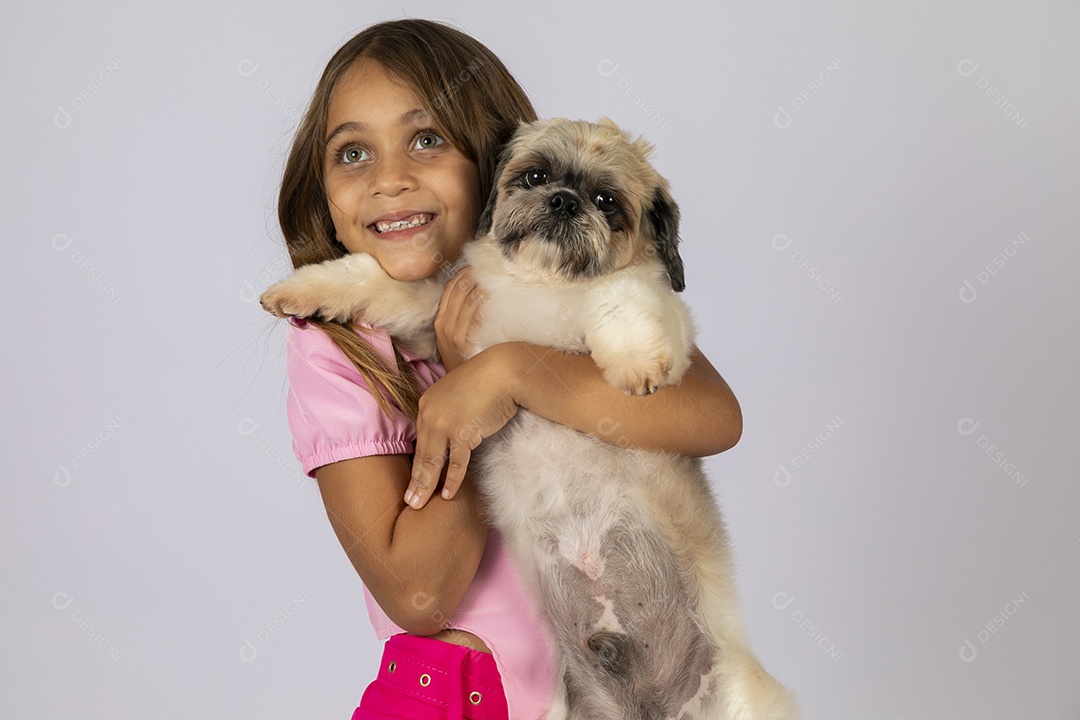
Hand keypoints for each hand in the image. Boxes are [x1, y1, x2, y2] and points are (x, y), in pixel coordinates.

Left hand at [404, 344, 522, 509]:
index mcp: (426, 404)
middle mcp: (430, 414)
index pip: (419, 440)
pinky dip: (451, 480)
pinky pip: (455, 462)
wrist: (503, 372)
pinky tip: (448, 494)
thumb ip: (449, 411)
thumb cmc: (486, 382)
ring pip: (432, 462)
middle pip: (421, 454)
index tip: (413, 478)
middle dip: (414, 481)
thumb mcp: (458, 394)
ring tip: (419, 505)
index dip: (417, 462)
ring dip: (426, 486)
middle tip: (409, 501)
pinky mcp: (462, 433)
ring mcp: (444, 424)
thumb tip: (451, 431)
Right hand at [433, 267, 486, 371]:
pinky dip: (485, 305)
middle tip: (488, 267)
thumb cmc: (459, 356)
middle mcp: (445, 324)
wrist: (457, 384)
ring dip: (482, 286)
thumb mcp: (452, 334)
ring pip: (469, 300)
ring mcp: (455, 334)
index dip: (463, 274)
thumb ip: (459, 315)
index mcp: (440, 320)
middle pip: (459, 290)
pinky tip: (494, 298)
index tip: (475, 266)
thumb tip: (475, 292)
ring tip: (494, 279)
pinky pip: (477, 318)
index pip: (450, 288)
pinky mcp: (465, 343)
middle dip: (474, 275)